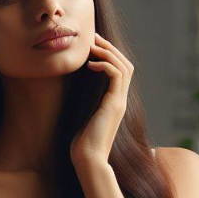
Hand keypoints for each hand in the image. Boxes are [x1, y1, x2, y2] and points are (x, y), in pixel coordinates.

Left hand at [70, 32, 133, 172]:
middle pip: (126, 65)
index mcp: (114, 103)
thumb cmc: (82, 144)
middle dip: (111, 48)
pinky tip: (90, 64)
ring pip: (124, 67)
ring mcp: (119, 102)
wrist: (89, 159)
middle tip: (93, 38)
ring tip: (92, 45)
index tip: (92, 47)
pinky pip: (117, 75)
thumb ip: (82, 105)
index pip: (120, 72)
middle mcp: (120, 100)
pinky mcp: (114, 104)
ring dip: (109, 52)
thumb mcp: (81, 118)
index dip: (109, 56)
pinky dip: (106, 64)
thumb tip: (71, 93)